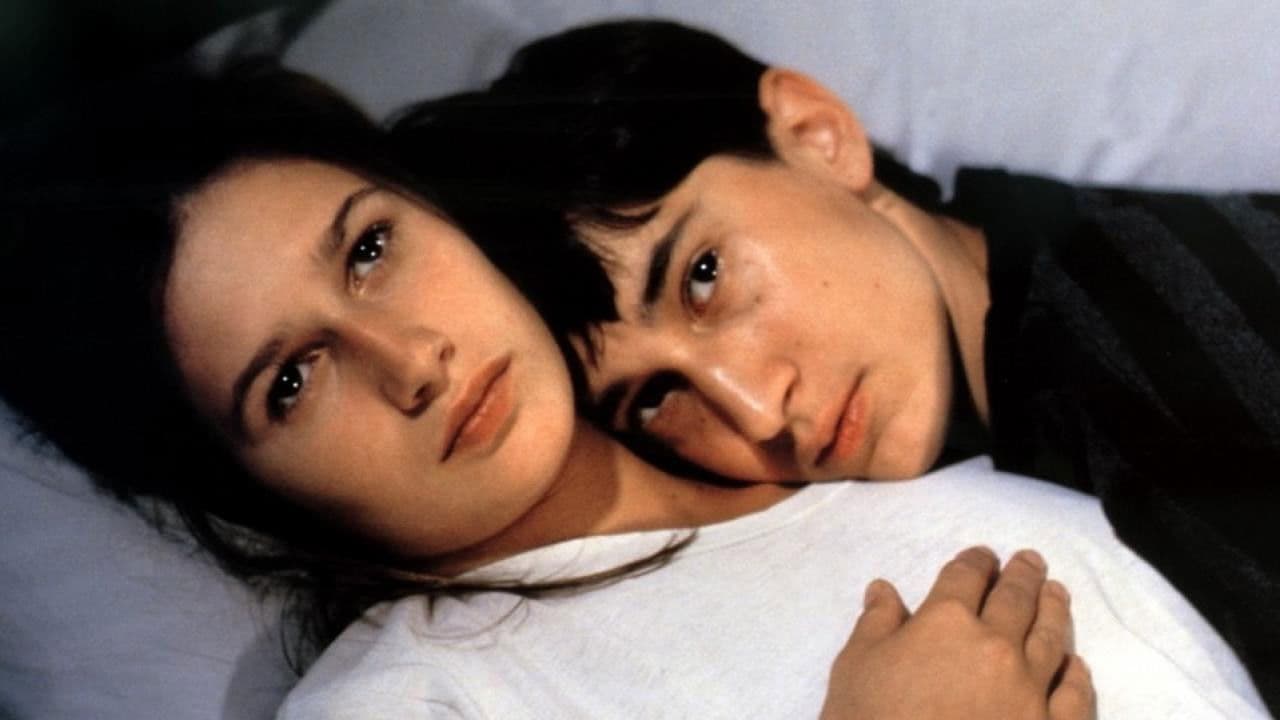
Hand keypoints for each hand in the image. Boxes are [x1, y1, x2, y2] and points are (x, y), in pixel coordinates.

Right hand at [819, 547, 1094, 719]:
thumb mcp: (855, 669)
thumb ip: (875, 624)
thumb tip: (884, 589)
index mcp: (946, 622)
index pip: (966, 577)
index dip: (976, 561)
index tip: (983, 556)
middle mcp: (997, 645)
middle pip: (1016, 599)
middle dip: (1023, 575)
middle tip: (1030, 561)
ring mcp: (1031, 689)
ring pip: (1051, 637)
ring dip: (1055, 610)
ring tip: (1057, 593)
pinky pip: (1074, 695)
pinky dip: (1077, 674)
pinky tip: (1076, 664)